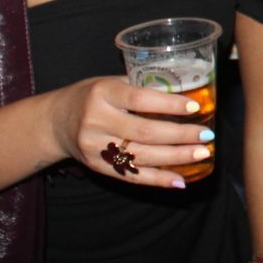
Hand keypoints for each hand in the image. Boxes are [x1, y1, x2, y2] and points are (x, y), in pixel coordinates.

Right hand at [52, 77, 214, 188]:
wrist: (55, 123)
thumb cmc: (92, 96)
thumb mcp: (111, 82)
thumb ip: (142, 88)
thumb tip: (186, 94)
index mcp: (103, 93)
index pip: (140, 99)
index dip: (169, 104)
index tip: (195, 107)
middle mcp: (96, 120)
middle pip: (144, 132)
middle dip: (180, 135)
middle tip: (207, 135)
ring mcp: (95, 147)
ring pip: (141, 156)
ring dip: (176, 158)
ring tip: (201, 153)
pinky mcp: (97, 167)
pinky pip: (131, 176)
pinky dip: (158, 179)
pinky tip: (180, 180)